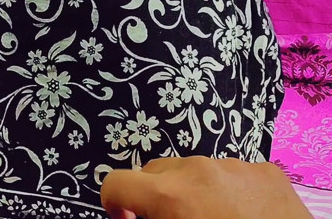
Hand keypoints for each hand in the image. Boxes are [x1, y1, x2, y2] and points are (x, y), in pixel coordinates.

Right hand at [100, 157, 312, 218]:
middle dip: (155, 196)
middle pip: (156, 172)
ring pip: (195, 170)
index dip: (114, 204)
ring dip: (193, 191)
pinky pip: (232, 173)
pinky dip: (228, 190)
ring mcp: (235, 167)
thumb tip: (133, 217)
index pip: (116, 183)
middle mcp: (198, 171)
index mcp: (170, 195)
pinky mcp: (267, 171)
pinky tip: (242, 216)